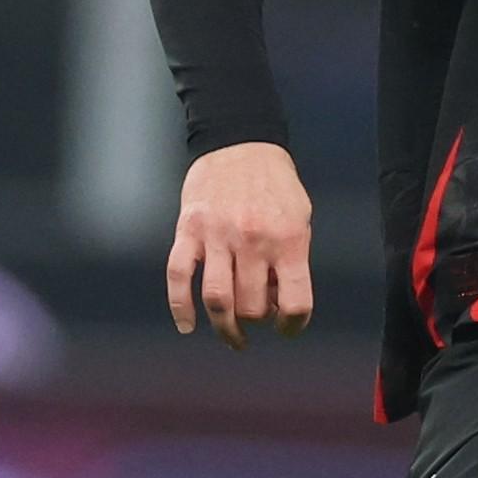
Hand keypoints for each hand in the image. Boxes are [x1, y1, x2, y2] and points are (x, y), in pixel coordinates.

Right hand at [166, 142, 314, 349]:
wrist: (241, 142)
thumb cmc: (275, 184)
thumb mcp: (299, 219)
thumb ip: (291, 260)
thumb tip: (275, 302)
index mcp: (287, 240)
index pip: (295, 302)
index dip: (292, 326)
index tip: (286, 330)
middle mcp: (252, 241)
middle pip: (252, 307)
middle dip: (256, 321)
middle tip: (255, 316)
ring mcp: (217, 236)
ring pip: (217, 300)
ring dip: (223, 327)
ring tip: (231, 336)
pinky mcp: (189, 230)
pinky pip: (178, 276)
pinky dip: (180, 307)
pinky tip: (187, 325)